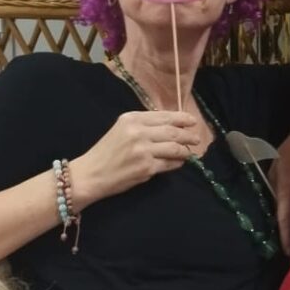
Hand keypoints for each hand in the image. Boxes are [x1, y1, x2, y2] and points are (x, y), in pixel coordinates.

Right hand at [71, 110, 201, 204]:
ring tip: (190, 151)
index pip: (164, 116)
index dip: (181, 118)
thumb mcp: (122, 129)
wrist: (91, 174)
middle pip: (172, 131)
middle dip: (188, 135)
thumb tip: (171, 126)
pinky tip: (179, 162)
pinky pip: (169, 163)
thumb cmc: (106, 151)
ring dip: (185, 150)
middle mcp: (139, 132)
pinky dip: (176, 162)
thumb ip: (144, 125)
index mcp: (132, 119)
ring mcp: (143, 150)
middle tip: (197, 138)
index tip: (192, 121)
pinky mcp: (146, 168)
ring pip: (174, 148)